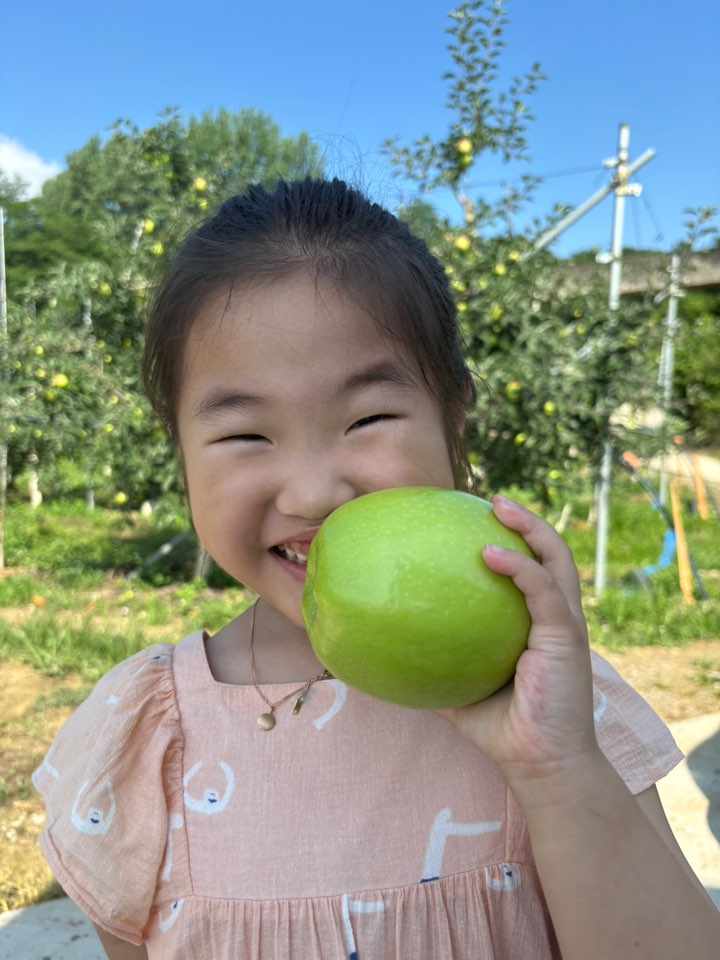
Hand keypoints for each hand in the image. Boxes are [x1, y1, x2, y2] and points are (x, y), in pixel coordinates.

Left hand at [437, 494, 600, 792]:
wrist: (539, 764)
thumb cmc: (501, 726)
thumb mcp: (457, 683)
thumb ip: (432, 659)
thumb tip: (380, 643)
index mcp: (537, 624)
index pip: (533, 570)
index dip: (515, 540)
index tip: (479, 518)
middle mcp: (556, 617)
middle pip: (551, 553)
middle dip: (526, 520)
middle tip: (491, 498)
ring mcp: (565, 624)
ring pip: (556, 559)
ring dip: (530, 527)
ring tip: (497, 505)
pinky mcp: (567, 637)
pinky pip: (543, 591)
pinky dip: (520, 567)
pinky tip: (490, 553)